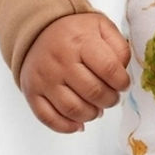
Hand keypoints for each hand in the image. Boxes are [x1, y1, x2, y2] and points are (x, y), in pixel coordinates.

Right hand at [19, 12, 130, 132]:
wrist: (38, 30)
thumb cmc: (75, 32)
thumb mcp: (102, 27)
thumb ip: (119, 48)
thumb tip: (122, 75)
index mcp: (80, 42)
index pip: (109, 69)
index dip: (122, 82)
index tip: (123, 84)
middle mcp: (60, 61)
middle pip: (93, 93)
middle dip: (110, 100)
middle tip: (111, 97)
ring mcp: (44, 78)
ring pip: (73, 109)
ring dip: (92, 114)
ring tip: (97, 108)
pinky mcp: (31, 92)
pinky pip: (49, 118)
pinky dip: (67, 126)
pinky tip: (79, 123)